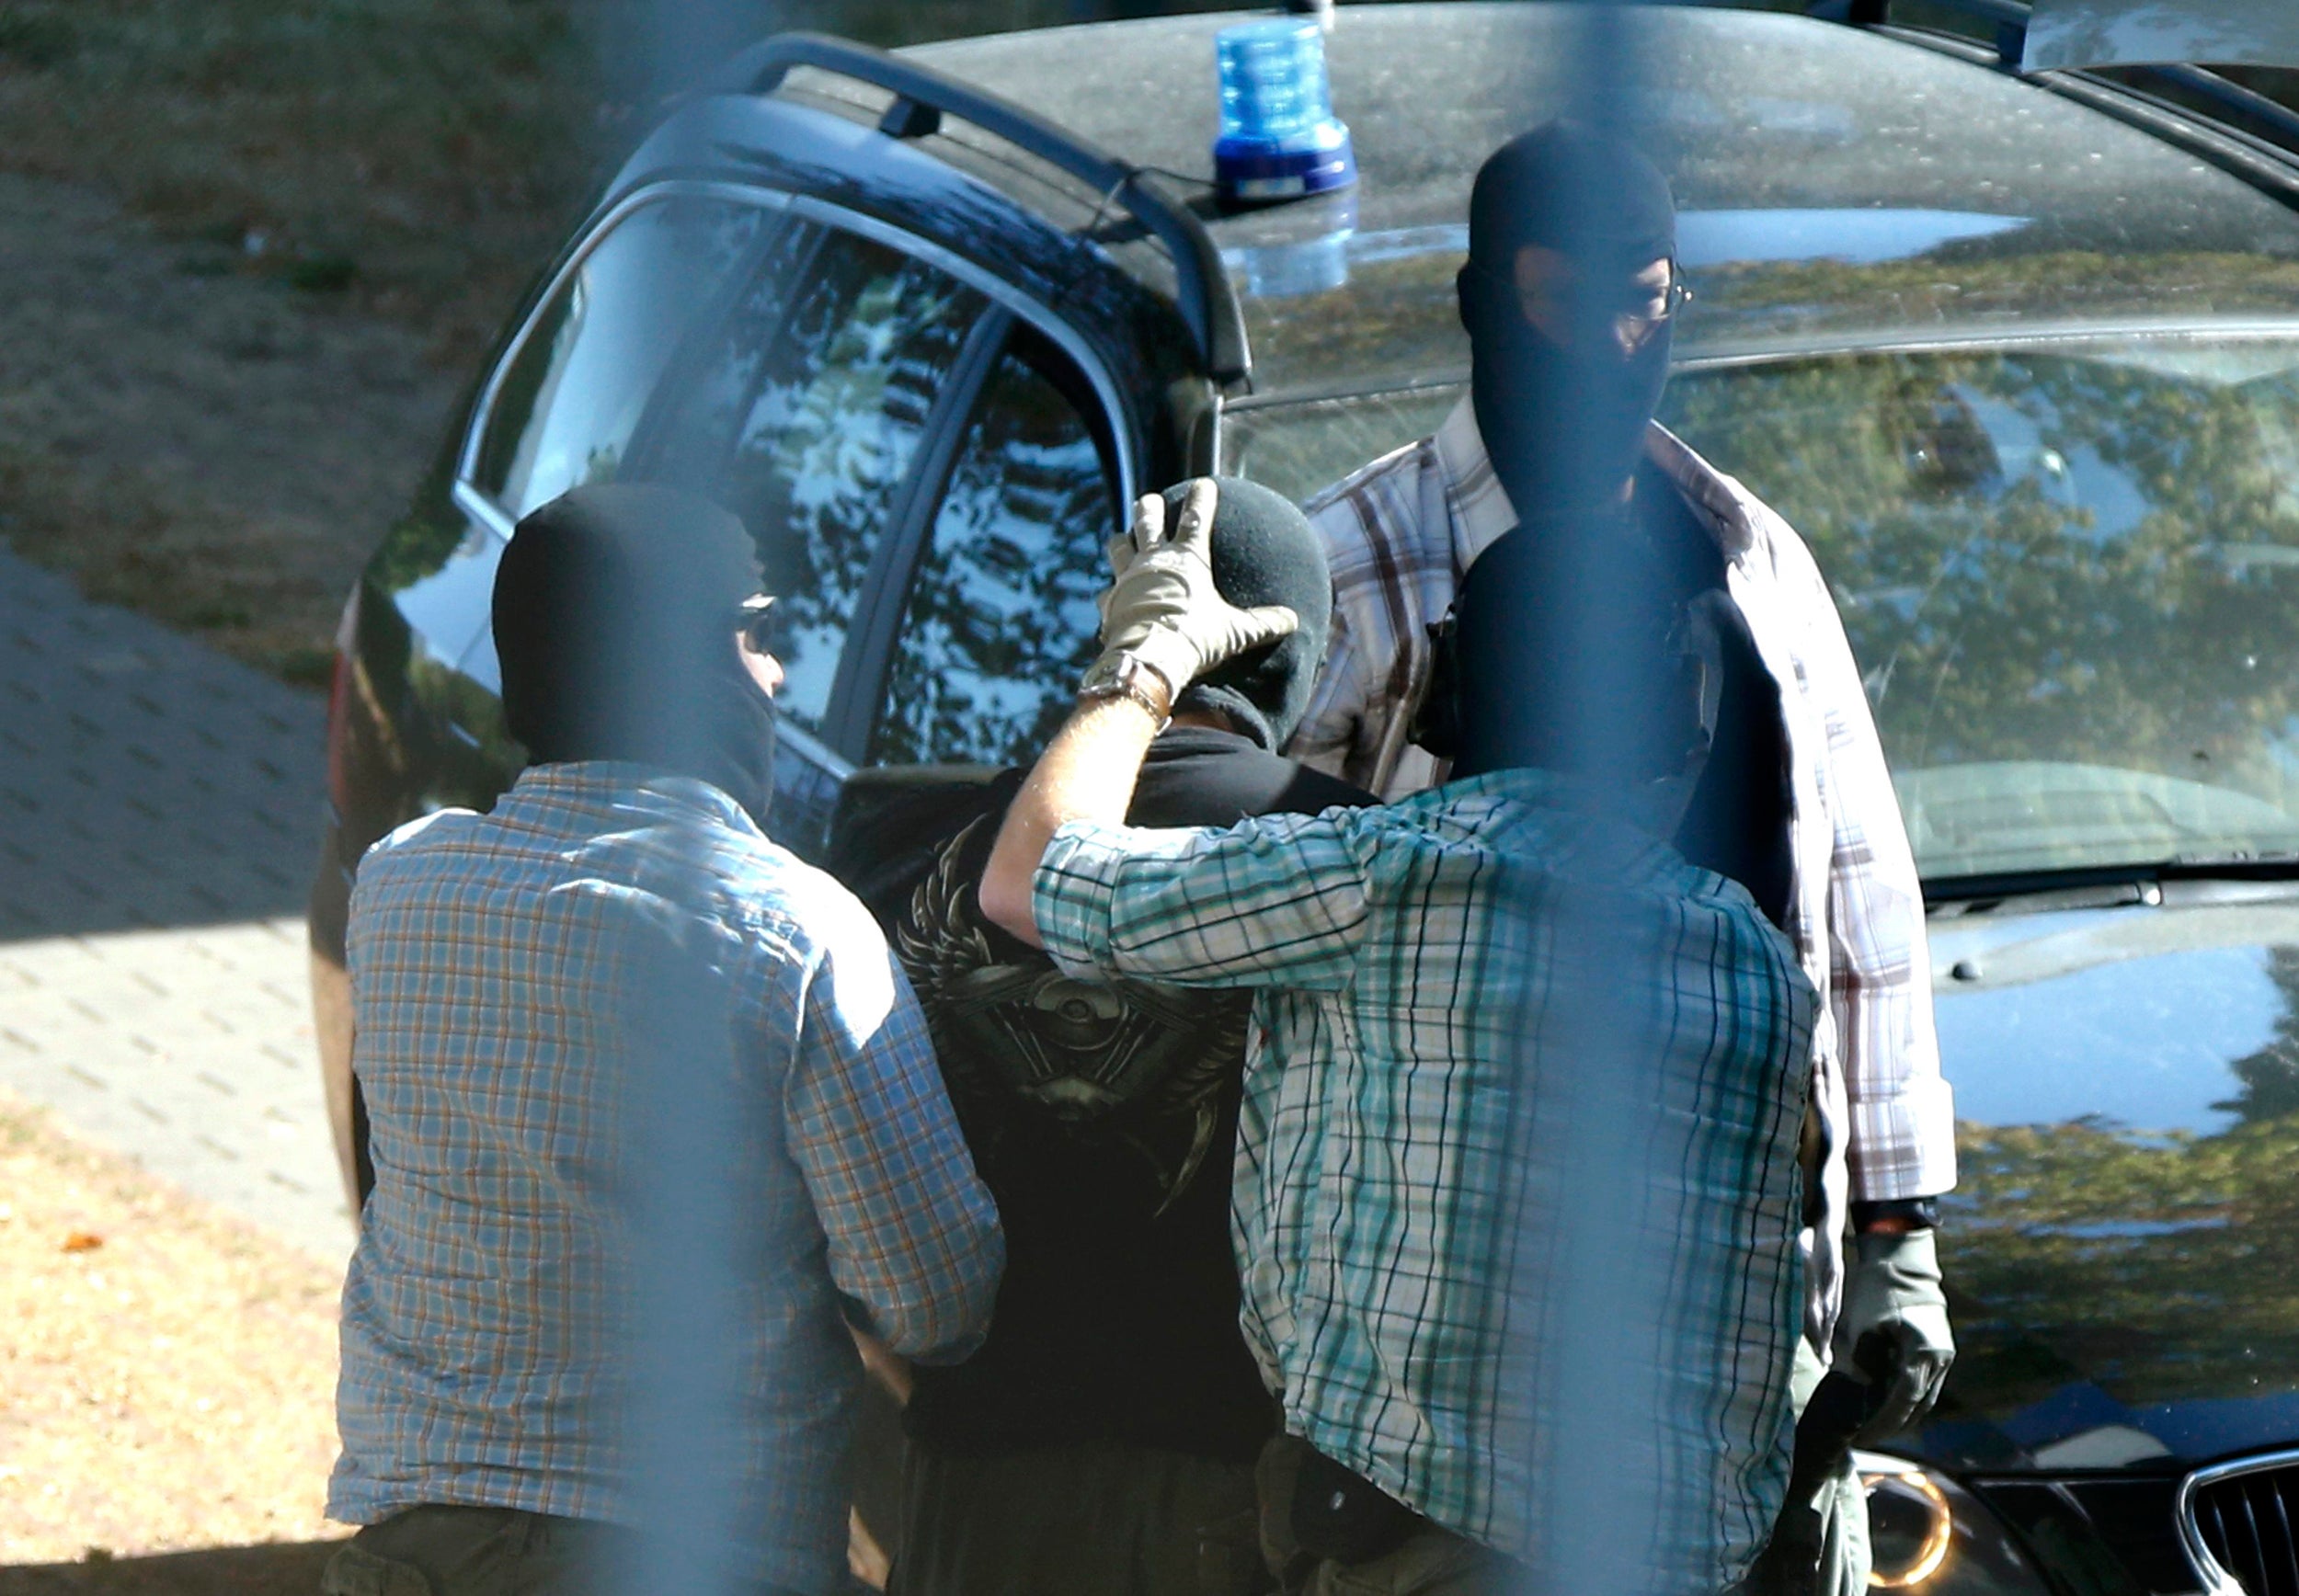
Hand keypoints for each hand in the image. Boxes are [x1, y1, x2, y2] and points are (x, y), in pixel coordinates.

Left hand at [1093, 478, 1297, 697]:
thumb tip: (1292, 620)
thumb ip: (1263, 623)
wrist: (1150, 659)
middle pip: (1147, 519)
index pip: (1196, 517)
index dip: (1202, 497)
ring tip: (1123, 537)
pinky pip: (1107, 591)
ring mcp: (1128, 578)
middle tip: (1151, 501)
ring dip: (1122, 539)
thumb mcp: (1236, 632)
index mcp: (1188, 559)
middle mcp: (1154, 561)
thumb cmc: (1196, 639)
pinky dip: (1110, 592)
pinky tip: (1112, 597)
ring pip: (1118, 545)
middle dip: (1150, 506)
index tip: (1203, 483)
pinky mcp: (1110, 603)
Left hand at [1833, 1228, 1954, 1443]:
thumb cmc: (1876, 1287)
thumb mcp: (1860, 1326)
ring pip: (1925, 1395)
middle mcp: (1940, 1357)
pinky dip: (1909, 1392)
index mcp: (1921, 1353)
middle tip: (1865, 1436)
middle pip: (1919, 1405)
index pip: (1902, 1402)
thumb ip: (1860, 1363)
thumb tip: (1856, 1392)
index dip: (1882, 1424)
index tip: (1862, 1439)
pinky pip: (1926, 1379)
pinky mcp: (1940, 1345)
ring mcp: (1944, 1352)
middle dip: (1893, 1424)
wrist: (1902, 1255)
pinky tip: (1887, 1397)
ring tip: (1874, 1422)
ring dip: (1903, 1410)